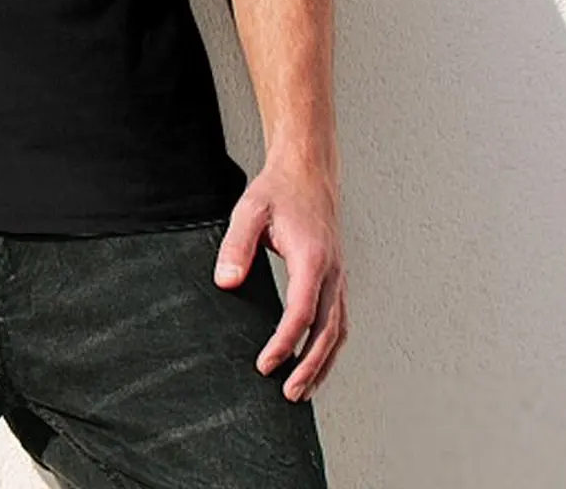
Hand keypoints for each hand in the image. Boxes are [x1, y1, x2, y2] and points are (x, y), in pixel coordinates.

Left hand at [213, 156, 347, 402]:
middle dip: (309, 367)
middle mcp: (333, 272)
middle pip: (327, 332)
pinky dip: (329, 346)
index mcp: (312, 258)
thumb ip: (236, 247)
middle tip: (288, 394)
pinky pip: (339, 319)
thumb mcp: (249, 210)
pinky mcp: (336, 277)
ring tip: (303, 391)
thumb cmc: (278, 190)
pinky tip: (315, 361)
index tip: (265, 365)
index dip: (284, 343)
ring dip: (323, 364)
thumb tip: (226, 283)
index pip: (302, 313)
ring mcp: (339, 276)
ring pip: (338, 331)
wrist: (308, 171)